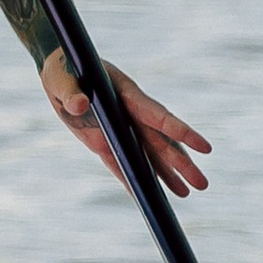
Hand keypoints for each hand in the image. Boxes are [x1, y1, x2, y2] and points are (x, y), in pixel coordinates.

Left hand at [41, 50, 209, 197]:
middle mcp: (129, 115)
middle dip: (182, 164)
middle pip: (161, 142)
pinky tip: (148, 194)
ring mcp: (119, 130)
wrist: (58, 71)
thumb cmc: (63, 68)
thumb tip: (79, 105)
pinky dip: (134, 179)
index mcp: (127, 95)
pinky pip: (122, 165)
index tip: (204, 147)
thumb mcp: (63, 77)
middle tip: (203, 184)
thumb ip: (72, 92)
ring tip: (186, 193)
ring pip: (148, 155)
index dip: (181, 132)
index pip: (158, 116)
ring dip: (166, 174)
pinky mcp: (104, 143)